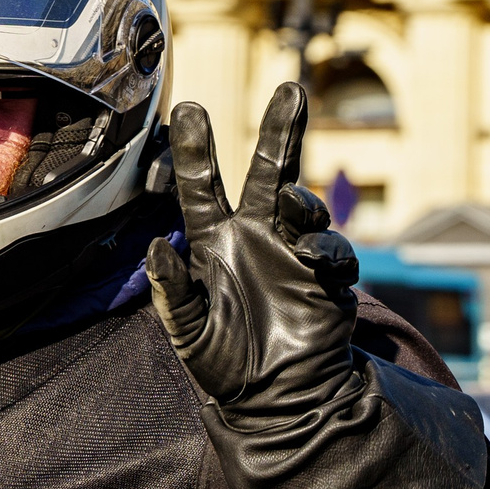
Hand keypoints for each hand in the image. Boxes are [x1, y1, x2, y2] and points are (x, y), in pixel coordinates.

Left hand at [145, 84, 360, 422]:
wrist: (276, 401)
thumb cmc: (225, 365)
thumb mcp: (187, 331)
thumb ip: (172, 290)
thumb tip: (156, 246)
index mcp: (216, 242)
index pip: (203, 187)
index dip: (197, 149)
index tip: (189, 106)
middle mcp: (258, 237)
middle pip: (270, 171)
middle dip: (282, 130)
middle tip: (290, 87)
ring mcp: (296, 254)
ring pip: (304, 206)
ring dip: (299, 200)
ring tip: (289, 203)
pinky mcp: (329, 281)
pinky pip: (332, 254)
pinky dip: (324, 250)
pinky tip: (310, 259)